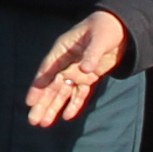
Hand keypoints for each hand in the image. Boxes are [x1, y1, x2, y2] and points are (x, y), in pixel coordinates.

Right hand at [24, 11, 130, 127]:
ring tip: (43, 123)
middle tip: (33, 120)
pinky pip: (80, 93)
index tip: (31, 100)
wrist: (121, 28)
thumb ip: (92, 54)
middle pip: (52, 85)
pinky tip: (67, 116)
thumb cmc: (106, 27)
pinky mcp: (89, 77)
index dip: (39, 85)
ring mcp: (77, 70)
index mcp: (63, 49)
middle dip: (43, 103)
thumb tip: (85, 70)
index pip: (48, 69)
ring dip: (54, 107)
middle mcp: (66, 62)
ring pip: (63, 92)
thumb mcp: (99, 38)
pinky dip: (74, 104)